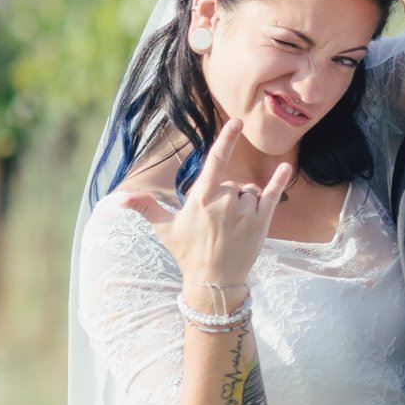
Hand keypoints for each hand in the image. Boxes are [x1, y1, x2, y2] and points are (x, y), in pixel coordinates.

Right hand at [121, 117, 293, 294]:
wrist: (214, 282)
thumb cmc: (188, 253)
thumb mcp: (165, 229)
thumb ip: (146, 207)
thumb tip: (119, 198)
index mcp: (202, 198)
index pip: (216, 161)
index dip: (226, 140)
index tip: (237, 122)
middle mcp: (225, 201)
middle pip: (232, 183)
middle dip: (227, 196)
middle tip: (218, 223)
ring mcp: (245, 211)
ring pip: (249, 191)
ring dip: (244, 201)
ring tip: (233, 226)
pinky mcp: (261, 221)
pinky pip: (272, 194)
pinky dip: (279, 181)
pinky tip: (285, 167)